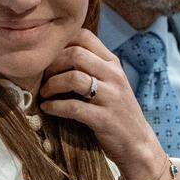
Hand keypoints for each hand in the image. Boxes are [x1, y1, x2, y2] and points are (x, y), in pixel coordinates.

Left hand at [38, 28, 163, 178]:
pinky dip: (55, 106)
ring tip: (44, 93)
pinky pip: (73, 107)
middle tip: (42, 77)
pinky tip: (47, 108)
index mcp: (113, 63)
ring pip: (73, 78)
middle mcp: (114, 75)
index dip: (60, 43)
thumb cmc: (116, 111)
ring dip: (51, 85)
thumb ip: (91, 67)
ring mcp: (111, 97)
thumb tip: (54, 55)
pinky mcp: (104, 119)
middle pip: (75, 54)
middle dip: (52, 64)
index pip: (84, 36)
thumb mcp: (110, 82)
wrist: (137, 143)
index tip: (48, 57)